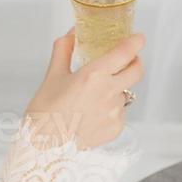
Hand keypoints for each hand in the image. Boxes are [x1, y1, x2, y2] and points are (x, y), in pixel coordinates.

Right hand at [23, 27, 144, 149]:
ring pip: (125, 93)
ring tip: (93, 97)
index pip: (126, 52)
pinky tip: (91, 114)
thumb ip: (64, 50)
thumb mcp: (53, 76)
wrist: (43, 148)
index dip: (136, 42)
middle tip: (127, 60)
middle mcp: (109, 92)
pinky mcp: (116, 128)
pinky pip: (120, 112)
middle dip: (135, 62)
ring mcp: (115, 112)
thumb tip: (72, 33)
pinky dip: (110, 109)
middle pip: (136, 71)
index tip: (138, 38)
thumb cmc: (44, 112)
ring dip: (116, 89)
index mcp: (94, 75)